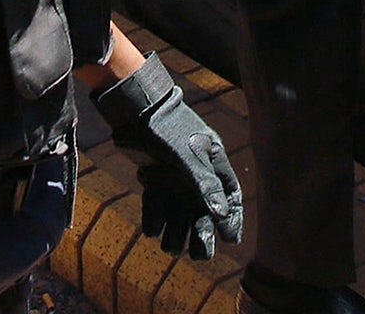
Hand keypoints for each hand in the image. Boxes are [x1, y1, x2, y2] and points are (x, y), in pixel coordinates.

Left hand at [92, 52, 243, 258]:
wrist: (133, 109)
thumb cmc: (167, 127)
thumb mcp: (189, 155)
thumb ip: (204, 185)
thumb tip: (221, 216)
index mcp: (213, 161)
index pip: (228, 194)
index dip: (230, 218)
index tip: (230, 240)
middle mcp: (195, 171)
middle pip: (203, 209)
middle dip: (202, 233)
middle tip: (200, 256)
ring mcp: (174, 176)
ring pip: (179, 211)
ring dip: (176, 230)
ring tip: (170, 248)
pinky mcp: (153, 177)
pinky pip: (158, 204)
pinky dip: (155, 218)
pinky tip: (152, 230)